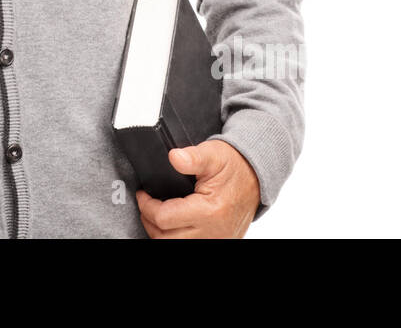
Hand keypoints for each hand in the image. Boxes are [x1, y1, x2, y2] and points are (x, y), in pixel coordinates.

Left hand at [136, 139, 260, 237]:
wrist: (256, 177)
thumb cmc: (233, 166)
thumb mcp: (213, 154)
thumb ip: (192, 157)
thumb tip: (174, 157)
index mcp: (210, 211)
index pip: (164, 218)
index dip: (147, 206)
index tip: (143, 194)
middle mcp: (214, 232)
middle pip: (165, 238)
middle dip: (150, 221)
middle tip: (147, 205)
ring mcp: (217, 240)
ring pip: (175, 246)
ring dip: (161, 233)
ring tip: (158, 215)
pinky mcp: (220, 242)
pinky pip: (191, 245)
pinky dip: (176, 236)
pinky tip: (173, 224)